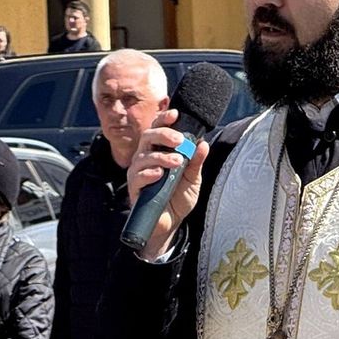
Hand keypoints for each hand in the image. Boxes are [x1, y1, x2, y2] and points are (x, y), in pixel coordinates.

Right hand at [128, 108, 210, 259]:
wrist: (170, 224)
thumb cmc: (178, 198)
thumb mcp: (192, 179)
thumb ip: (196, 162)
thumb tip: (203, 144)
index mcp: (158, 151)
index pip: (157, 129)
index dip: (164, 119)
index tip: (175, 114)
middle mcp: (145, 158)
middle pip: (148, 137)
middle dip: (164, 135)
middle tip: (179, 140)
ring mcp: (138, 173)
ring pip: (143, 157)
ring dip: (161, 157)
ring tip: (177, 162)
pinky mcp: (134, 189)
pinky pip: (137, 177)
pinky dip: (149, 174)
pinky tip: (160, 174)